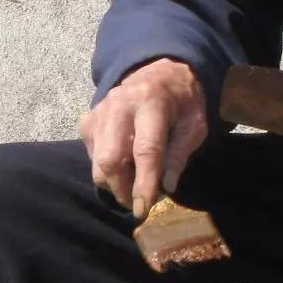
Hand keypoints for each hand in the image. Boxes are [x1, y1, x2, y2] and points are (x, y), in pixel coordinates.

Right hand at [79, 58, 207, 217]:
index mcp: (151, 103)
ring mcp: (99, 112)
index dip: (144, 183)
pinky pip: (91, 155)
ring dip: (114, 183)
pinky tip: (124, 162)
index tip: (143, 209)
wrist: (160, 73)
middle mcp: (119, 105)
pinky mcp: (87, 120)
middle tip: (139, 202)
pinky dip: (106, 168)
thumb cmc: (181, 102)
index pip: (145, 150)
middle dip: (122, 189)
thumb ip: (180, 153)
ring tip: (135, 182)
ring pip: (97, 162)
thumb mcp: (194, 125)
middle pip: (110, 159)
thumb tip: (166, 186)